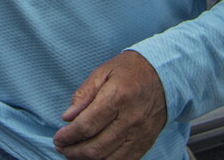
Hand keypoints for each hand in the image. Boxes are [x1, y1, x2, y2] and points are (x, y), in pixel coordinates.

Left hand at [52, 51, 166, 159]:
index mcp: (117, 98)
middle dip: (73, 151)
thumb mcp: (103, 72)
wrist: (165, 76)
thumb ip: (84, 94)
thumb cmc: (129, 71)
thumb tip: (67, 117)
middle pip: (96, 147)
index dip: (68, 136)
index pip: (87, 126)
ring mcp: (140, 134)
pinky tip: (93, 156)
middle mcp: (130, 119)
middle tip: (61, 147)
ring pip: (109, 159)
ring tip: (74, 153)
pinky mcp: (146, 143)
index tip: (58, 138)